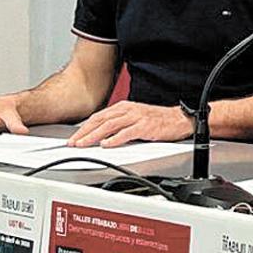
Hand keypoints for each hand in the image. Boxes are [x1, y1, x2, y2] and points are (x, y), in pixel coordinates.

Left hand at [68, 101, 191, 146]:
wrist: (179, 119)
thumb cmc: (158, 121)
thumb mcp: (134, 118)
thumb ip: (118, 125)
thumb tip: (101, 136)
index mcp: (123, 107)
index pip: (98, 117)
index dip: (84, 127)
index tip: (74, 137)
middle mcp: (128, 110)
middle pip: (100, 120)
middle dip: (84, 132)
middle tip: (74, 142)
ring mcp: (136, 117)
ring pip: (110, 125)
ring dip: (94, 135)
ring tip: (84, 144)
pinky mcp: (145, 126)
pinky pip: (127, 133)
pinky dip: (115, 139)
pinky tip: (106, 145)